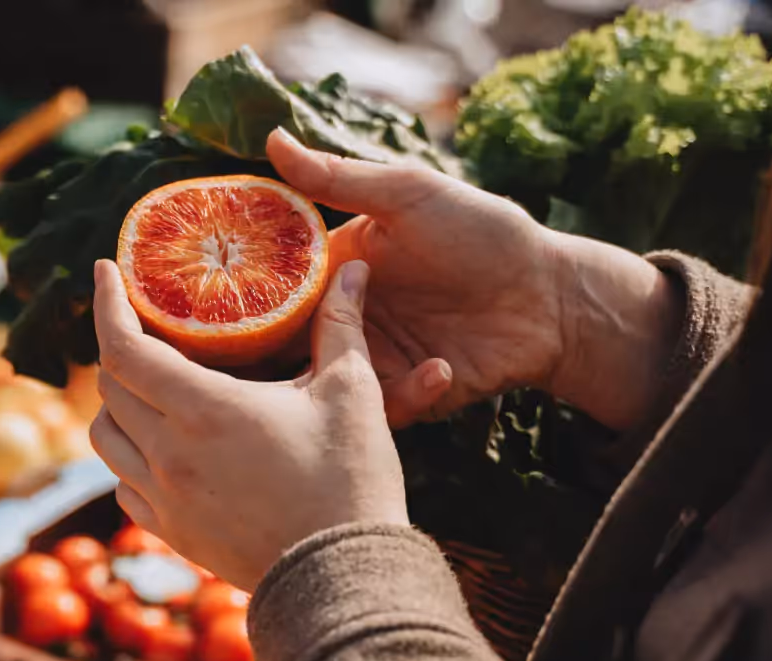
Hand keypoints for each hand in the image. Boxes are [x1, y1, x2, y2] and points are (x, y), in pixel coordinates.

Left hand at [88, 258, 421, 590]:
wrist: (343, 578)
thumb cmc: (350, 482)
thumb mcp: (351, 394)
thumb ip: (341, 325)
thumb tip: (354, 267)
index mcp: (204, 410)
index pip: (123, 346)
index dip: (106, 304)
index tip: (104, 273)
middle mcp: (169, 454)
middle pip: (110, 387)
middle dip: (120, 348)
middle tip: (146, 327)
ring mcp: (164, 499)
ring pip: (106, 438)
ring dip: (117, 405)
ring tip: (149, 387)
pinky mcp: (171, 534)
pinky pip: (124, 485)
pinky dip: (130, 457)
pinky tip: (161, 448)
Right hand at [268, 130, 681, 430]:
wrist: (551, 296)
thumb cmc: (485, 233)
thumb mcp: (409, 195)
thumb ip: (338, 178)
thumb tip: (272, 139)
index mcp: (336, 267)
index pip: (271, 286)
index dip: (242, 296)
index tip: (220, 307)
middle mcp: (346, 316)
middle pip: (286, 346)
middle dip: (274, 359)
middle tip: (278, 362)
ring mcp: (374, 359)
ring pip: (326, 385)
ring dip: (340, 382)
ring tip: (365, 368)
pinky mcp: (405, 396)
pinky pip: (382, 409)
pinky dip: (406, 395)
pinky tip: (442, 368)